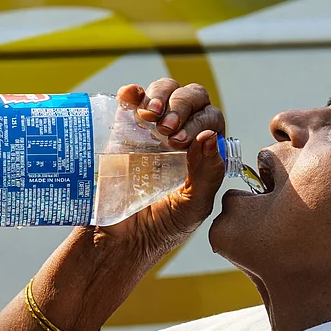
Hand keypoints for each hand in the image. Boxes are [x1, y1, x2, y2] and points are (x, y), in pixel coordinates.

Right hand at [96, 79, 226, 261]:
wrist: (119, 239)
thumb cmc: (163, 227)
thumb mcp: (193, 206)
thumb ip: (208, 174)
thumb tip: (210, 136)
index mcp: (205, 151)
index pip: (211, 119)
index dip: (199, 122)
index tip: (182, 142)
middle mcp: (181, 133)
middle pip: (191, 97)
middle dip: (181, 106)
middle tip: (167, 130)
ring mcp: (151, 128)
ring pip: (164, 91)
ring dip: (159, 96)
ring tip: (150, 118)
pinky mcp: (123, 127)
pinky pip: (131, 98)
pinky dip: (132, 92)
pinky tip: (130, 97)